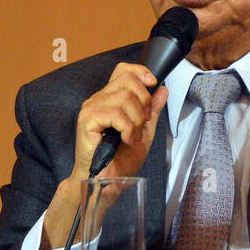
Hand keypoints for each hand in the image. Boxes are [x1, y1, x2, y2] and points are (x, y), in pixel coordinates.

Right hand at [40, 63, 166, 249]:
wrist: (107, 179)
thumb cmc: (121, 158)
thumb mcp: (144, 130)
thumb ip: (152, 110)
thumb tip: (163, 89)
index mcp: (110, 98)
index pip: (123, 70)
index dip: (140, 72)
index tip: (153, 84)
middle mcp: (98, 99)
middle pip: (128, 81)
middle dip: (144, 103)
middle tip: (141, 125)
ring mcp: (91, 108)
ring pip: (125, 98)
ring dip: (137, 120)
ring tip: (133, 136)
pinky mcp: (86, 120)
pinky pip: (116, 114)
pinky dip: (128, 128)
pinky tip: (126, 139)